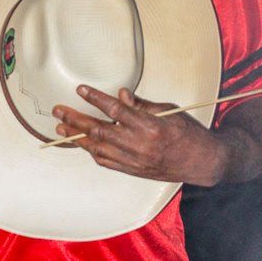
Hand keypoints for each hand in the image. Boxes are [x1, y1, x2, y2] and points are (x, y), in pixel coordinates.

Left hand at [52, 85, 226, 186]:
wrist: (203, 162)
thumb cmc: (189, 133)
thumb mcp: (169, 110)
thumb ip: (141, 104)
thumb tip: (120, 94)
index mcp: (150, 126)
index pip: (115, 110)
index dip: (95, 98)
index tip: (80, 89)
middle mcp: (140, 145)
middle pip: (99, 131)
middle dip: (75, 120)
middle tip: (58, 111)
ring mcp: (135, 161)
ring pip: (98, 149)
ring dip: (76, 138)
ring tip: (60, 129)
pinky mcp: (134, 171)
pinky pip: (107, 162)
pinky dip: (92, 152)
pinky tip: (82, 144)